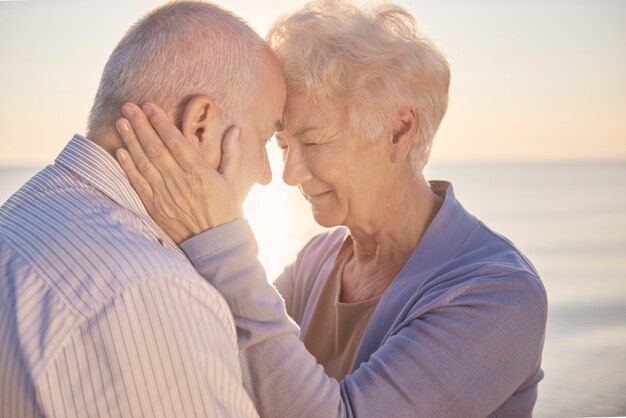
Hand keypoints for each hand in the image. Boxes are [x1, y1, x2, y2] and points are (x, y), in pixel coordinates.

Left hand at [115, 102, 243, 243]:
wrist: (216, 244)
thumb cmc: (226, 211)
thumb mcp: (232, 180)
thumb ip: (232, 153)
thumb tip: (236, 129)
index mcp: (200, 172)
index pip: (175, 141)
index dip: (161, 122)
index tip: (150, 106)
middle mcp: (180, 181)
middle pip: (156, 147)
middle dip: (141, 125)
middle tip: (129, 106)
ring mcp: (165, 195)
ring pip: (144, 162)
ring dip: (131, 141)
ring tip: (122, 122)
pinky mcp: (155, 207)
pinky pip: (139, 183)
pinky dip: (129, 167)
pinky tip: (121, 152)